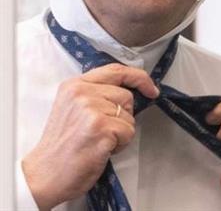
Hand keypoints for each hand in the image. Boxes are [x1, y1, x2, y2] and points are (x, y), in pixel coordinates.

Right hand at [22, 64, 159, 209]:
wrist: (44, 175)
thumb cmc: (63, 146)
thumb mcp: (73, 108)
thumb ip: (96, 94)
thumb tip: (132, 89)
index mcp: (74, 85)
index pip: (116, 70)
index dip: (138, 77)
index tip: (151, 89)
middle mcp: (82, 93)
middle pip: (126, 96)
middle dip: (123, 116)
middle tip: (100, 132)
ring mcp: (92, 110)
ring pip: (130, 116)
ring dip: (121, 132)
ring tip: (97, 141)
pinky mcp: (101, 128)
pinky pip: (129, 132)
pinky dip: (121, 144)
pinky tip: (101, 150)